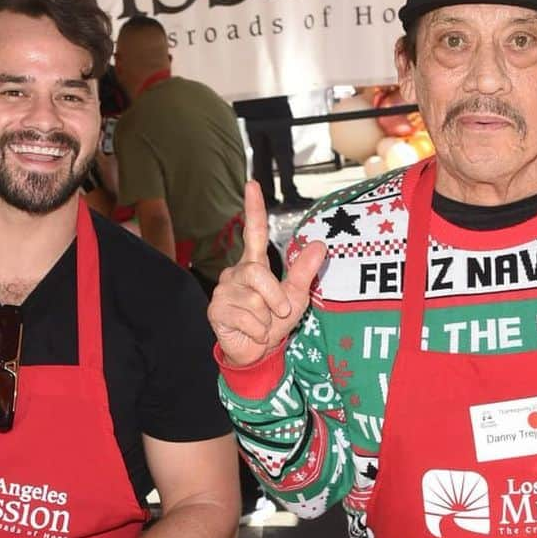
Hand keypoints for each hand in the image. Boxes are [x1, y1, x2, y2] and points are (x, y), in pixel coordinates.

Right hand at [208, 181, 326, 366]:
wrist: (257, 353)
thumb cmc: (274, 322)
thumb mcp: (296, 297)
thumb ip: (304, 272)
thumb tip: (320, 244)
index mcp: (255, 264)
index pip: (254, 232)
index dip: (254, 209)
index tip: (253, 184)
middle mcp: (236, 273)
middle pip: (257, 273)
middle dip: (275, 297)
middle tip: (279, 313)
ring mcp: (223, 290)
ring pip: (253, 299)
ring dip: (267, 319)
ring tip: (261, 325)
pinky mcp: (216, 310)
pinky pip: (246, 317)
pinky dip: (257, 330)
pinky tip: (250, 333)